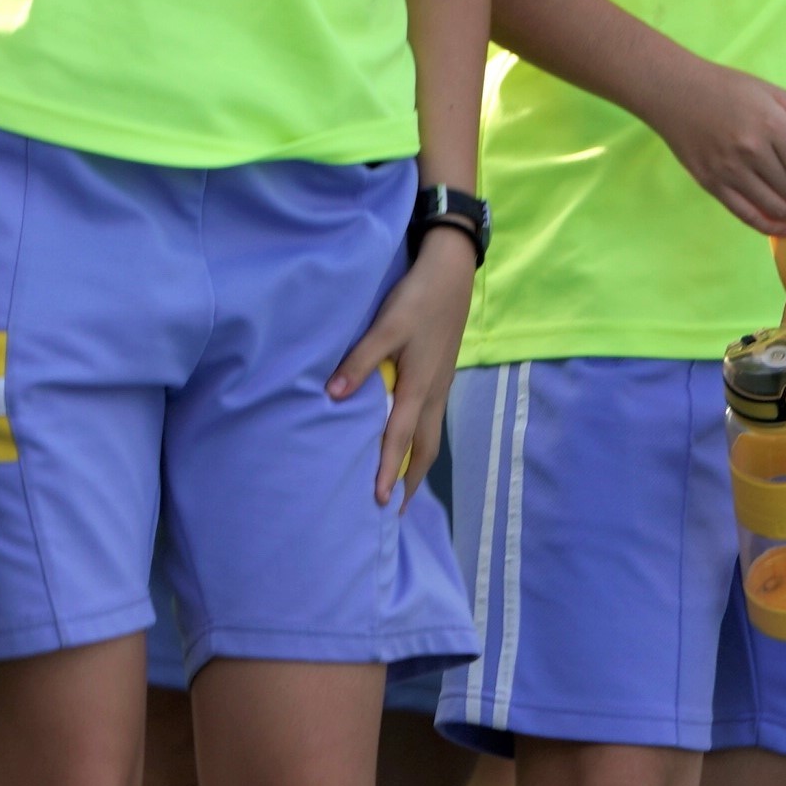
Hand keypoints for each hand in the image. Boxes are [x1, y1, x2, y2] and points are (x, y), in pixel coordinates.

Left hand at [330, 230, 475, 499]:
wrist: (451, 275)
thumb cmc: (417, 300)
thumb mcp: (385, 327)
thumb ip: (359, 361)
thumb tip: (334, 395)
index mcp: (419, 387)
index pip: (400, 440)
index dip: (388, 471)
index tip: (378, 502)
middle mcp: (433, 394)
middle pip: (422, 450)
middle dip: (407, 481)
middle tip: (392, 510)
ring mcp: (440, 387)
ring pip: (429, 438)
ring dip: (415, 465)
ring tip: (399, 487)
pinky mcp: (440, 377)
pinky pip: (430, 422)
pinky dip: (419, 443)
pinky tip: (408, 443)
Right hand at [644, 60, 785, 239]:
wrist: (672, 91)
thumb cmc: (727, 88)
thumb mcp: (775, 94)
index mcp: (772, 126)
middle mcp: (751, 151)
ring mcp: (729, 170)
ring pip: (776, 207)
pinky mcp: (711, 183)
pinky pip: (747, 216)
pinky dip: (771, 227)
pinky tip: (784, 228)